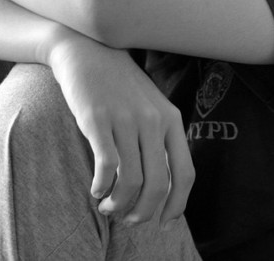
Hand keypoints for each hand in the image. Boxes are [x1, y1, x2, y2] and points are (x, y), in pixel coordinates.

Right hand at [46, 29, 193, 228]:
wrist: (88, 50)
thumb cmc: (119, 84)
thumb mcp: (151, 106)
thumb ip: (160, 138)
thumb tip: (162, 185)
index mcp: (171, 119)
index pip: (185, 173)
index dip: (177, 205)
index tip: (164, 222)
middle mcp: (153, 120)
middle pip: (158, 184)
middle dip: (144, 213)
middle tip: (129, 220)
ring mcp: (125, 119)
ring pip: (131, 181)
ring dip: (119, 204)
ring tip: (108, 206)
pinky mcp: (98, 120)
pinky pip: (106, 166)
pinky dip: (101, 187)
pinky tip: (95, 190)